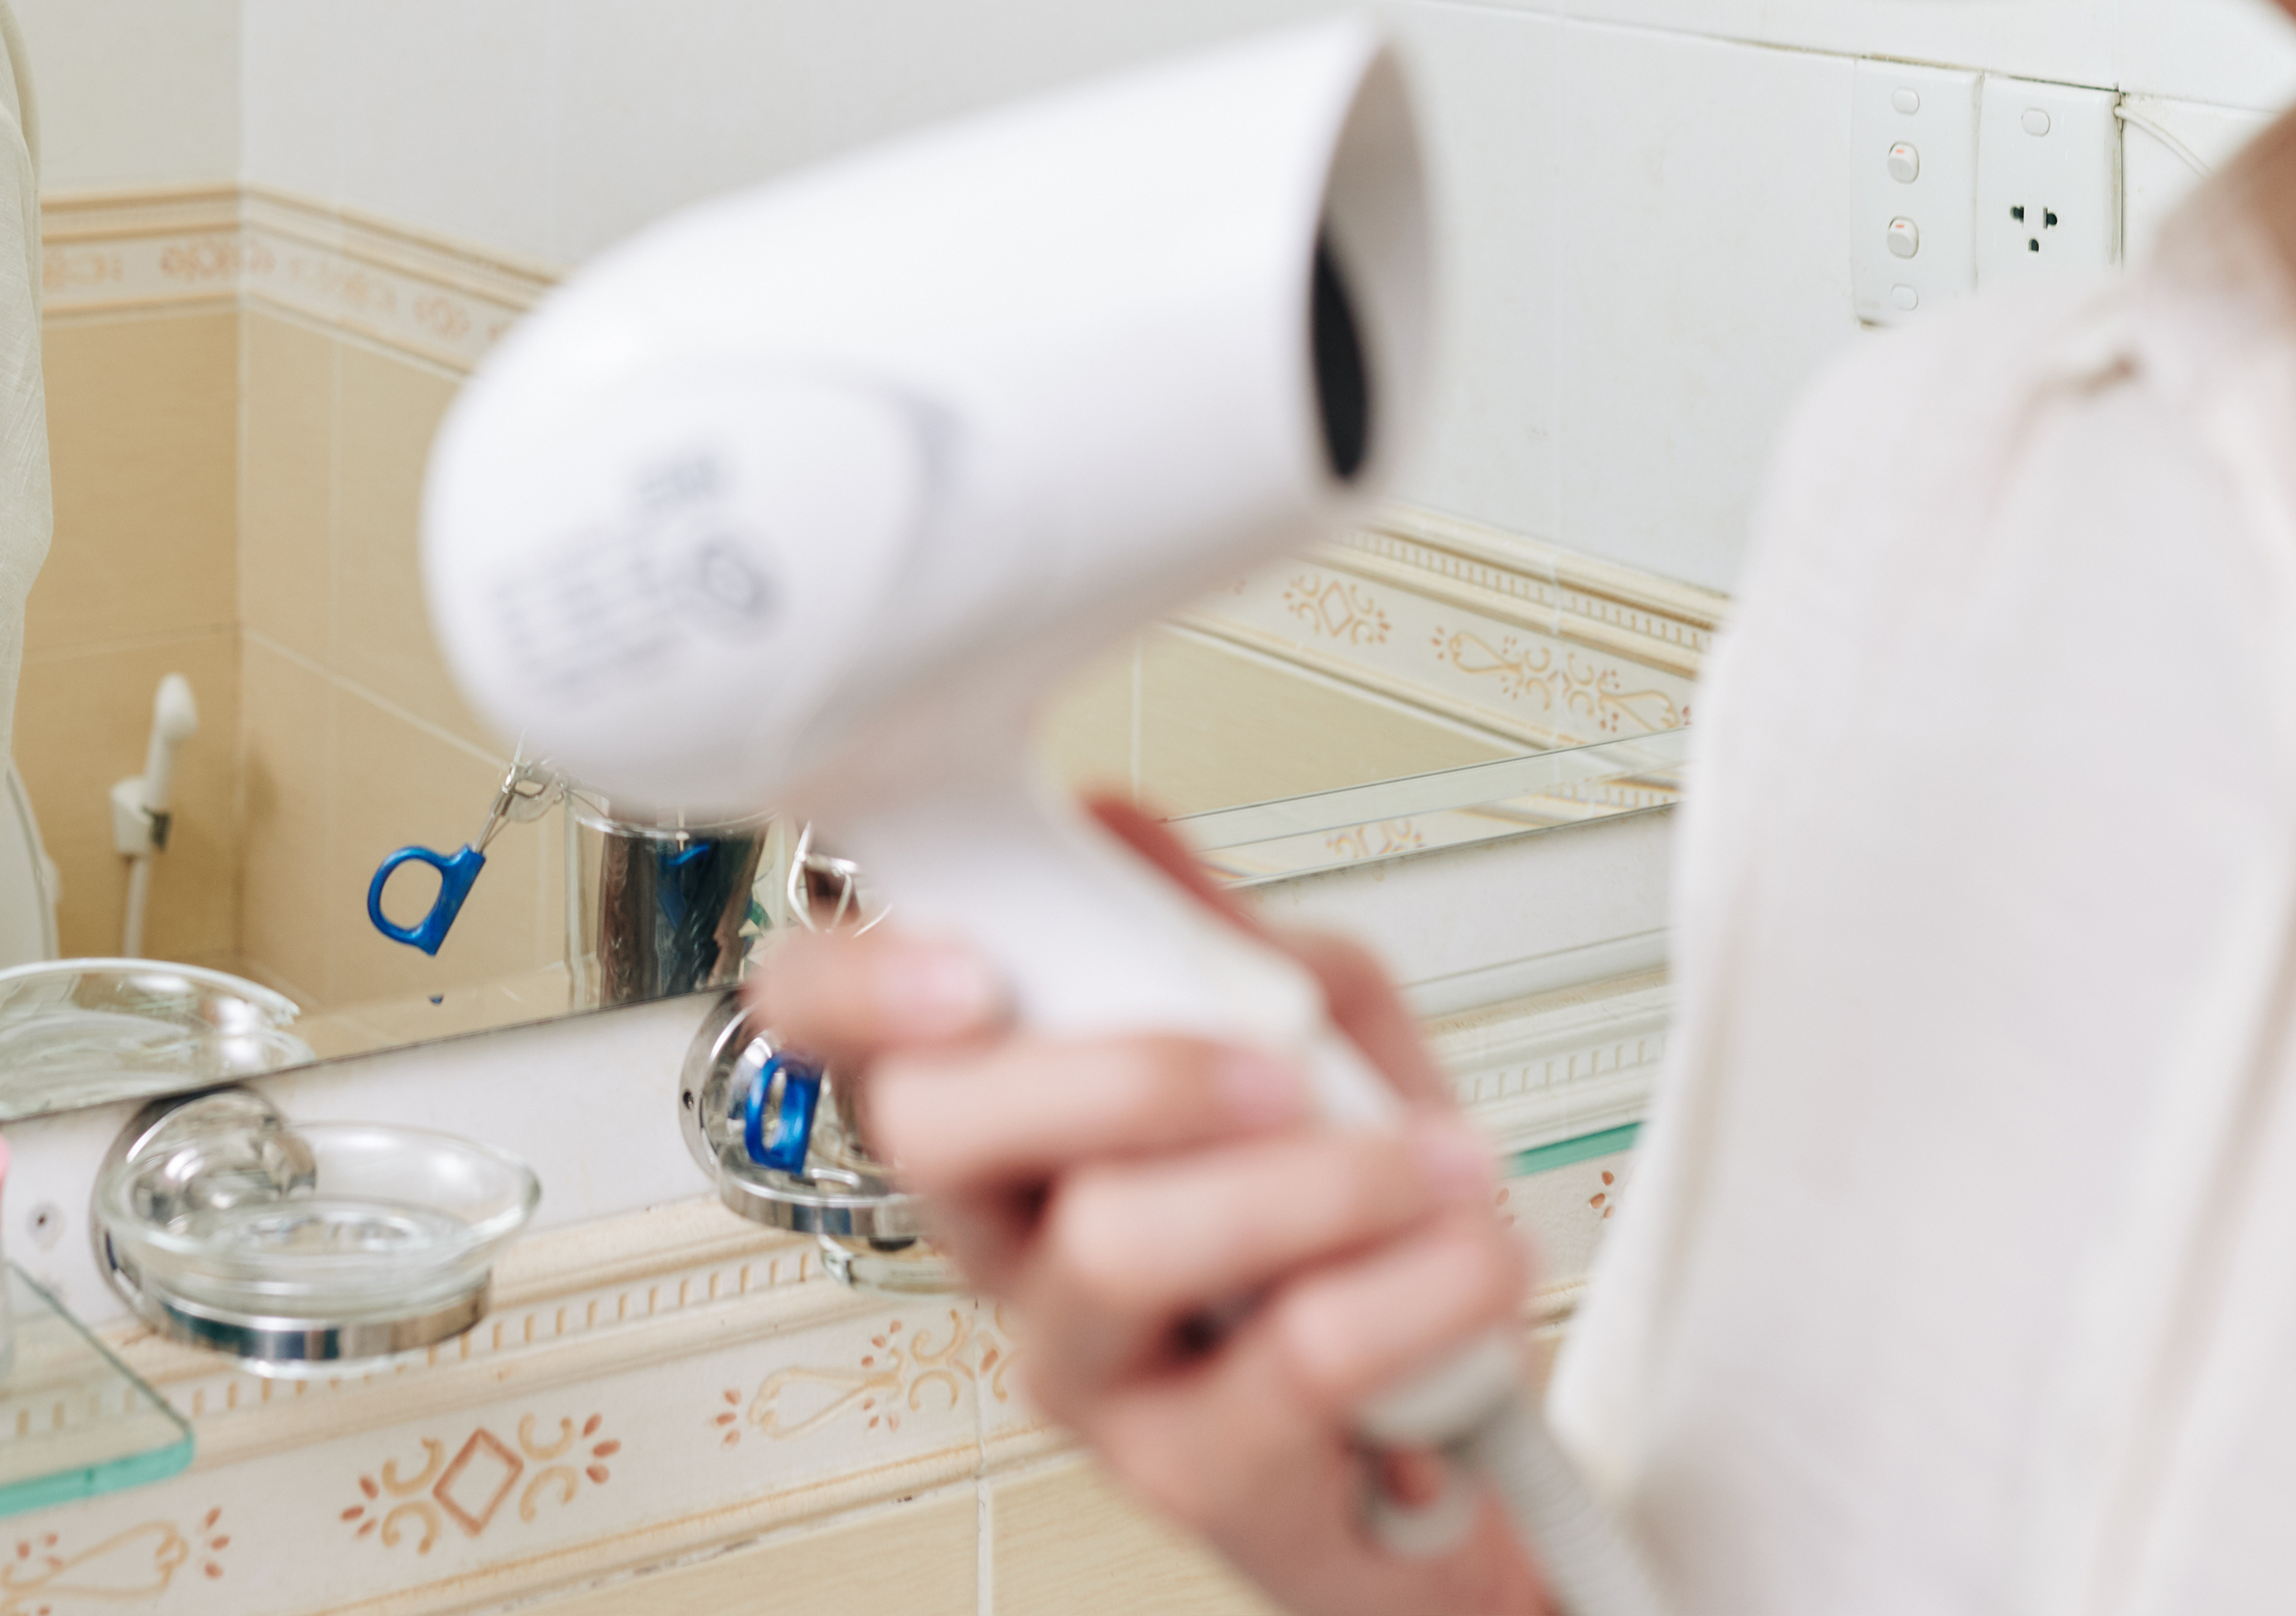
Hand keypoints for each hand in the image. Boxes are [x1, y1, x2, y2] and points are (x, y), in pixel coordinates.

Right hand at [748, 804, 1545, 1615]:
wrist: (1466, 1434)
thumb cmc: (1360, 1220)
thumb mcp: (1310, 1030)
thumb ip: (1217, 935)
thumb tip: (1119, 824)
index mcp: (1002, 1102)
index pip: (828, 1024)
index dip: (854, 983)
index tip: (970, 966)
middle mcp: (1005, 1231)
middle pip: (930, 1133)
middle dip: (1116, 1073)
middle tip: (1272, 1068)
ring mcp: (1080, 1361)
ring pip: (1115, 1244)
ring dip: (1310, 1181)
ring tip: (1430, 1167)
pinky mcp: (1188, 1471)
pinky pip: (1284, 1360)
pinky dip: (1411, 1286)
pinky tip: (1466, 1252)